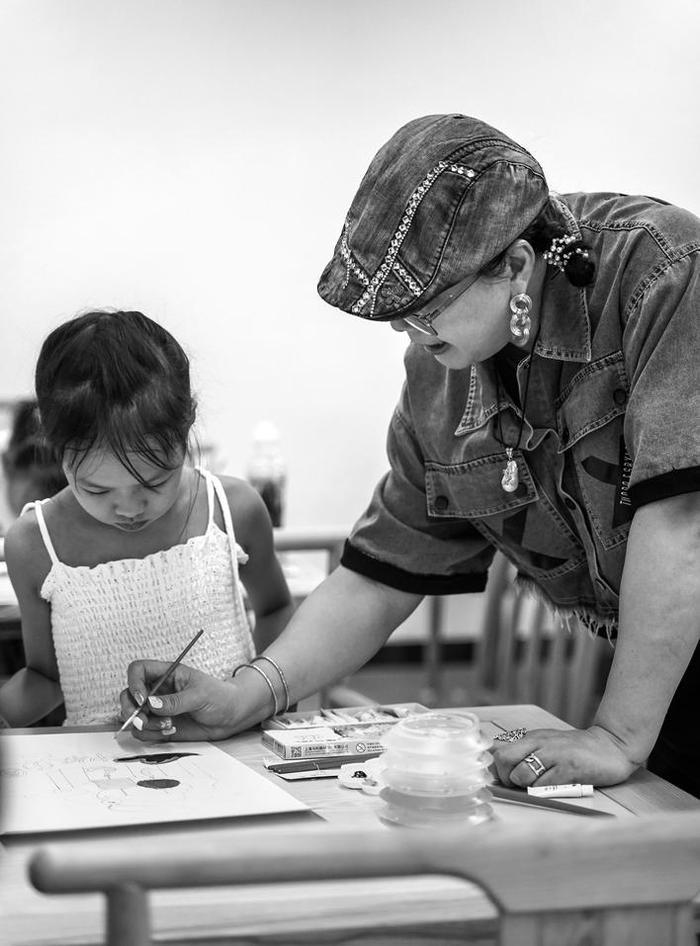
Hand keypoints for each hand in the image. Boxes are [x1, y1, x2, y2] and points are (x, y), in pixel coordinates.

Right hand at [118, 660, 238, 741]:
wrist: (230, 716)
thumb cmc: (219, 696)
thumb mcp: (200, 694)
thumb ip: (175, 700)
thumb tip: (151, 704)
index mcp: (166, 673)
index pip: (138, 670)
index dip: (134, 682)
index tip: (142, 699)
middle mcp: (157, 690)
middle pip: (127, 695)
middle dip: (131, 710)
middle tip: (144, 721)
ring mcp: (157, 709)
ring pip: (133, 716)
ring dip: (145, 725)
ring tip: (168, 726)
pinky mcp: (159, 725)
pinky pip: (143, 732)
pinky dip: (152, 734)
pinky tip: (171, 731)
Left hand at [491, 726, 638, 787]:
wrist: (610, 746)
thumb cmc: (576, 750)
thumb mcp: (548, 743)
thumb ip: (529, 752)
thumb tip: (504, 767)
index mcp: (532, 737)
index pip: (500, 750)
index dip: (498, 768)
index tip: (506, 779)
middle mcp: (539, 743)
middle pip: (504, 759)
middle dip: (505, 778)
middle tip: (518, 785)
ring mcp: (554, 755)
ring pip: (522, 774)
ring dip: (525, 787)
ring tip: (539, 787)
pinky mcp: (569, 769)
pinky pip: (544, 785)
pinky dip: (543, 792)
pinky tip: (553, 789)